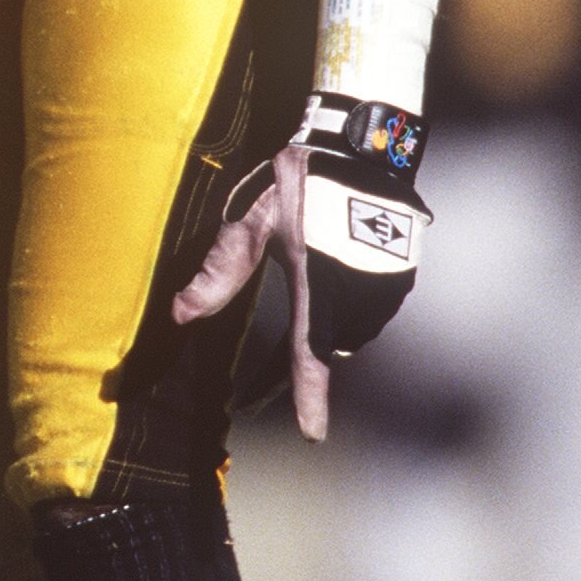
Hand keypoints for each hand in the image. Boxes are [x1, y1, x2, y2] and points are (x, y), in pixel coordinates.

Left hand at [172, 98, 428, 440]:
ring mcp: (385, 288)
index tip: (312, 435)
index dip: (309, 397)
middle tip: (247, 392)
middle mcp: (357, 293)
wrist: (365, 145)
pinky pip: (367, 314)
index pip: (310, 353)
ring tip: (290, 331)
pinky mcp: (401, 279)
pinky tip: (326, 293)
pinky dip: (344, 315)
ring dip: (320, 337)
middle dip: (289, 371)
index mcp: (317, 281)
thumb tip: (180, 314)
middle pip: (322, 349)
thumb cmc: (302, 178)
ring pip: (346, 334)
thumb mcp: (252, 219)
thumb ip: (220, 270)